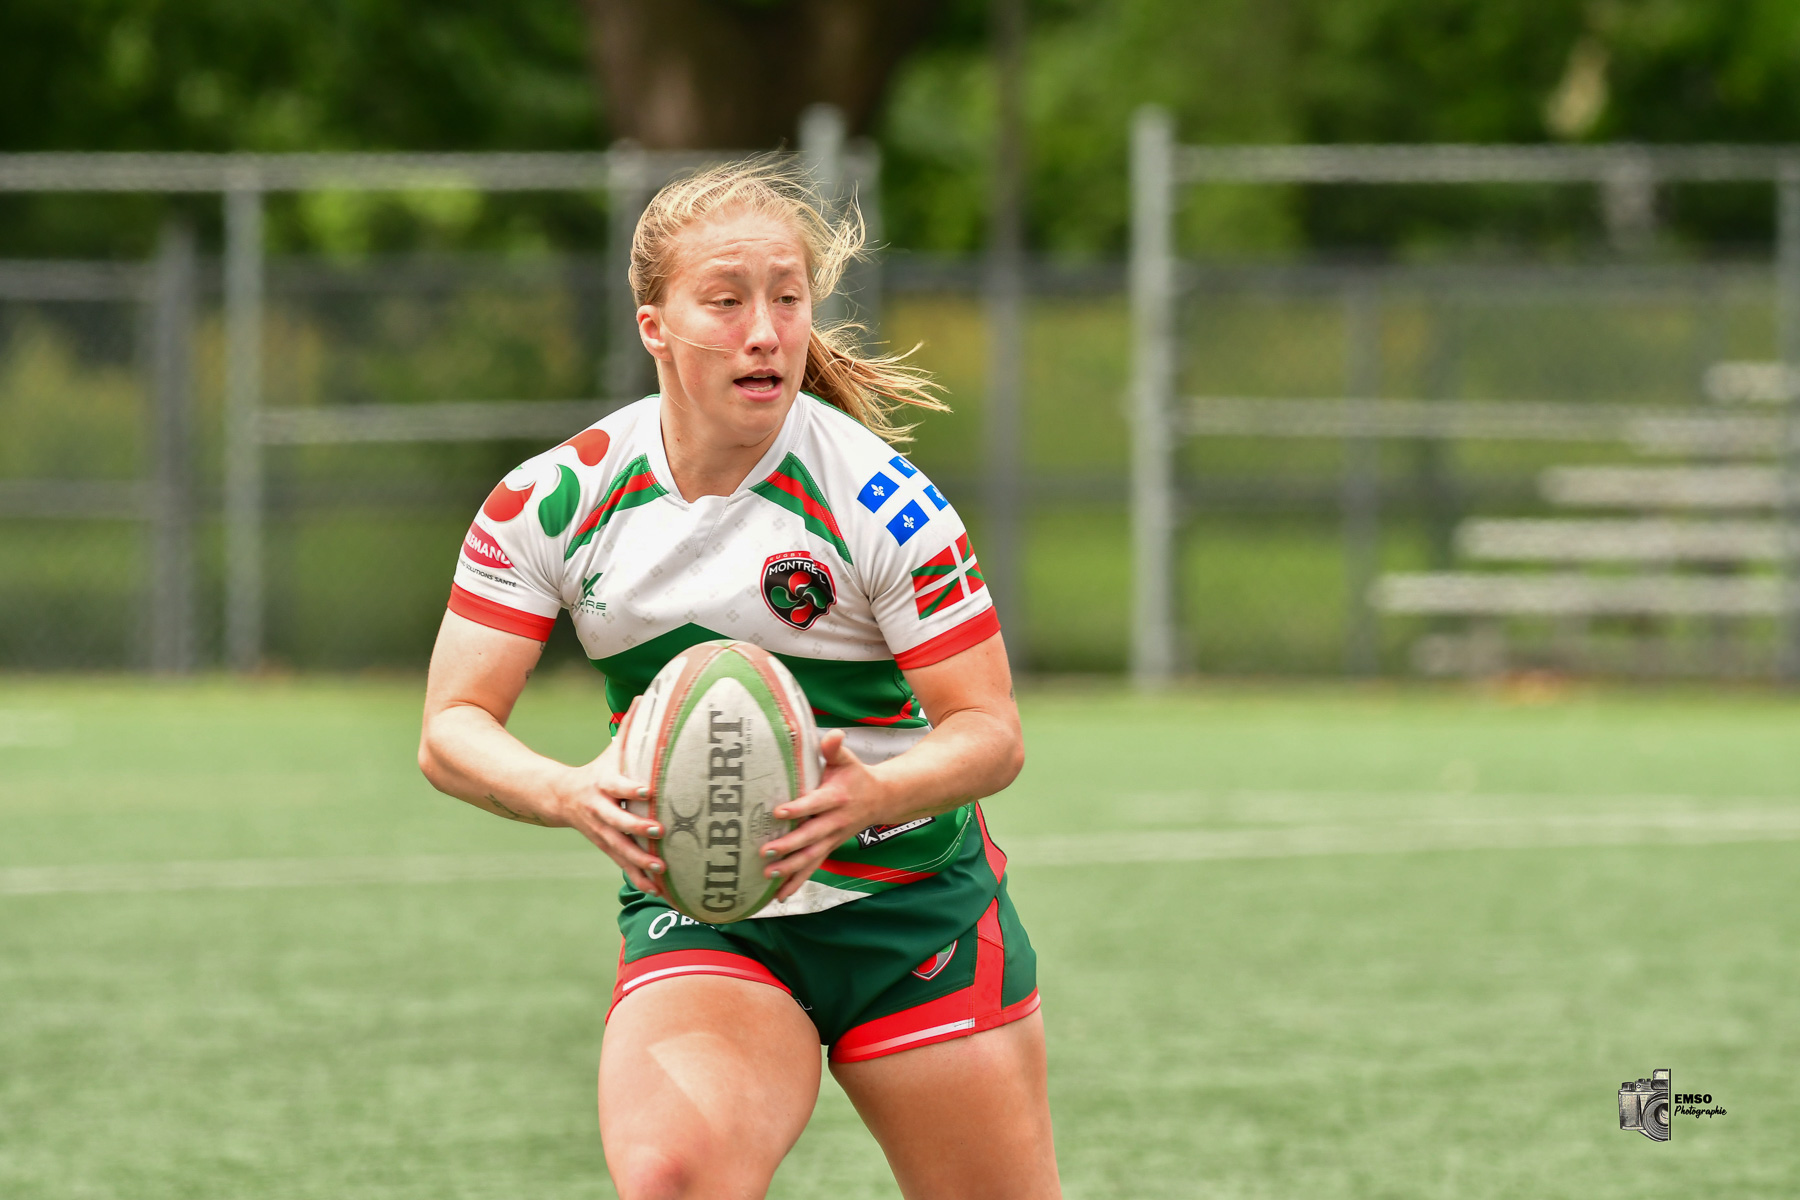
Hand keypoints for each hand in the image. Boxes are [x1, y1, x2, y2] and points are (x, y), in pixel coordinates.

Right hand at [553, 699, 665, 895]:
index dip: (631, 787)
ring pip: (620, 849)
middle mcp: (601, 811)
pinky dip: (639, 878)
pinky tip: (657, 891)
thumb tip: (646, 694)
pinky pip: (622, 865)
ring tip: (661, 869)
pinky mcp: (606, 847)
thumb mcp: (612, 750)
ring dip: (640, 861)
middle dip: (638, 828)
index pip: (618, 785)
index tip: (647, 788)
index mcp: (603, 785)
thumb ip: (630, 727)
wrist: (560, 798)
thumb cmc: (598, 771)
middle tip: (659, 831)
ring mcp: (602, 832)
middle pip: (618, 821)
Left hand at [758, 729, 891, 902]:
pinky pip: (813, 868)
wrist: (881, 799)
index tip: (778, 811)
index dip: (798, 808)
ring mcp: (832, 839)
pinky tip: (780, 895)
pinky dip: (797, 882)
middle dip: (789, 845)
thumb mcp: (847, 759)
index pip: (815, 804)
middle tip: (766, 851)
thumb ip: (834, 748)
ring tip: (769, 875)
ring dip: (790, 868)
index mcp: (836, 798)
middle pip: (811, 836)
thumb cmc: (855, 776)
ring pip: (811, 857)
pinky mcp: (829, 849)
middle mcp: (835, 822)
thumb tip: (832, 735)